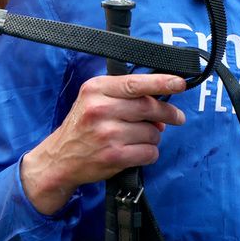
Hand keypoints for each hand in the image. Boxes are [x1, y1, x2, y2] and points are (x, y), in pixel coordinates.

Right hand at [19, 73, 185, 213]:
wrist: (60, 158)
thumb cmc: (82, 125)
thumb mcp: (94, 99)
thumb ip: (124, 96)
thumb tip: (161, 107)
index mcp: (96, 89)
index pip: (134, 83)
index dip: (160, 82)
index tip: (179, 83)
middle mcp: (100, 109)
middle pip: (148, 107)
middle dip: (168, 113)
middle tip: (177, 117)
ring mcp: (107, 134)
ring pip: (152, 132)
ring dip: (154, 136)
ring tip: (141, 138)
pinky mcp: (114, 156)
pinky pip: (149, 152)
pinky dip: (150, 153)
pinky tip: (139, 151)